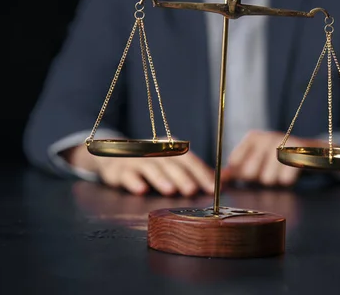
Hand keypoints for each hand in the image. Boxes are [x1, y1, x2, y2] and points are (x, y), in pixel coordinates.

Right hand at [64, 145, 214, 196]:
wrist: (114, 157)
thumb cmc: (152, 164)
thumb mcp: (173, 165)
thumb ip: (196, 173)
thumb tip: (225, 180)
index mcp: (171, 149)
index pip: (190, 160)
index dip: (202, 173)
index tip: (213, 188)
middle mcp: (155, 152)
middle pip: (171, 163)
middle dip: (183, 177)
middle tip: (192, 190)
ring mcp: (137, 159)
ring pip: (150, 168)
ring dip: (161, 179)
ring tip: (170, 191)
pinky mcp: (119, 170)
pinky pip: (126, 174)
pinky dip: (134, 181)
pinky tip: (142, 189)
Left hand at [223, 131, 325, 186]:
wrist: (311, 153)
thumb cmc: (277, 159)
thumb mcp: (256, 159)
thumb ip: (236, 169)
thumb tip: (217, 178)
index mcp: (252, 137)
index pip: (235, 164)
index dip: (244, 174)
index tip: (256, 169)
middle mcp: (266, 136)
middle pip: (250, 173)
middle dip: (260, 179)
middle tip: (270, 170)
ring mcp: (283, 142)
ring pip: (268, 180)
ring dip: (275, 181)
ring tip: (282, 170)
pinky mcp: (298, 152)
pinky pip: (285, 180)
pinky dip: (288, 181)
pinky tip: (292, 171)